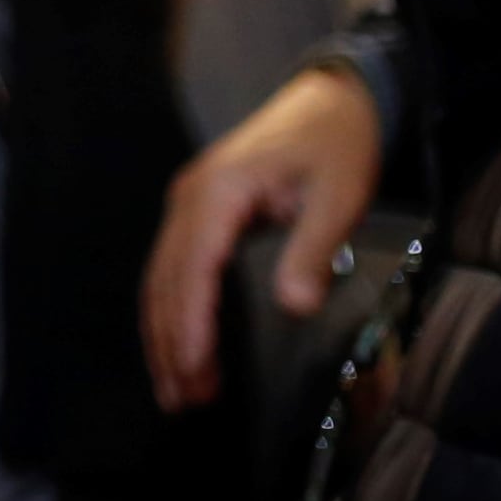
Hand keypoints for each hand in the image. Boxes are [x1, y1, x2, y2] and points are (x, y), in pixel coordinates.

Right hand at [143, 63, 382, 410]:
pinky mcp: (198, 212)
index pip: (194, 266)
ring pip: (162, 276)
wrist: (330, 101)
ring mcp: (188, 203)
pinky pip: (175, 267)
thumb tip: (293, 308)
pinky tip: (184, 345)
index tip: (195, 368)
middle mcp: (191, 197)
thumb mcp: (338, 197)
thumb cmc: (336, 147)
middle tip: (183, 399)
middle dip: (171, 341)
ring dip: (166, 332)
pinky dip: (174, 310)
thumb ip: (311, 252)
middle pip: (167, 278)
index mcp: (219, 191)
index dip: (192, 321)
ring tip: (178, 389)